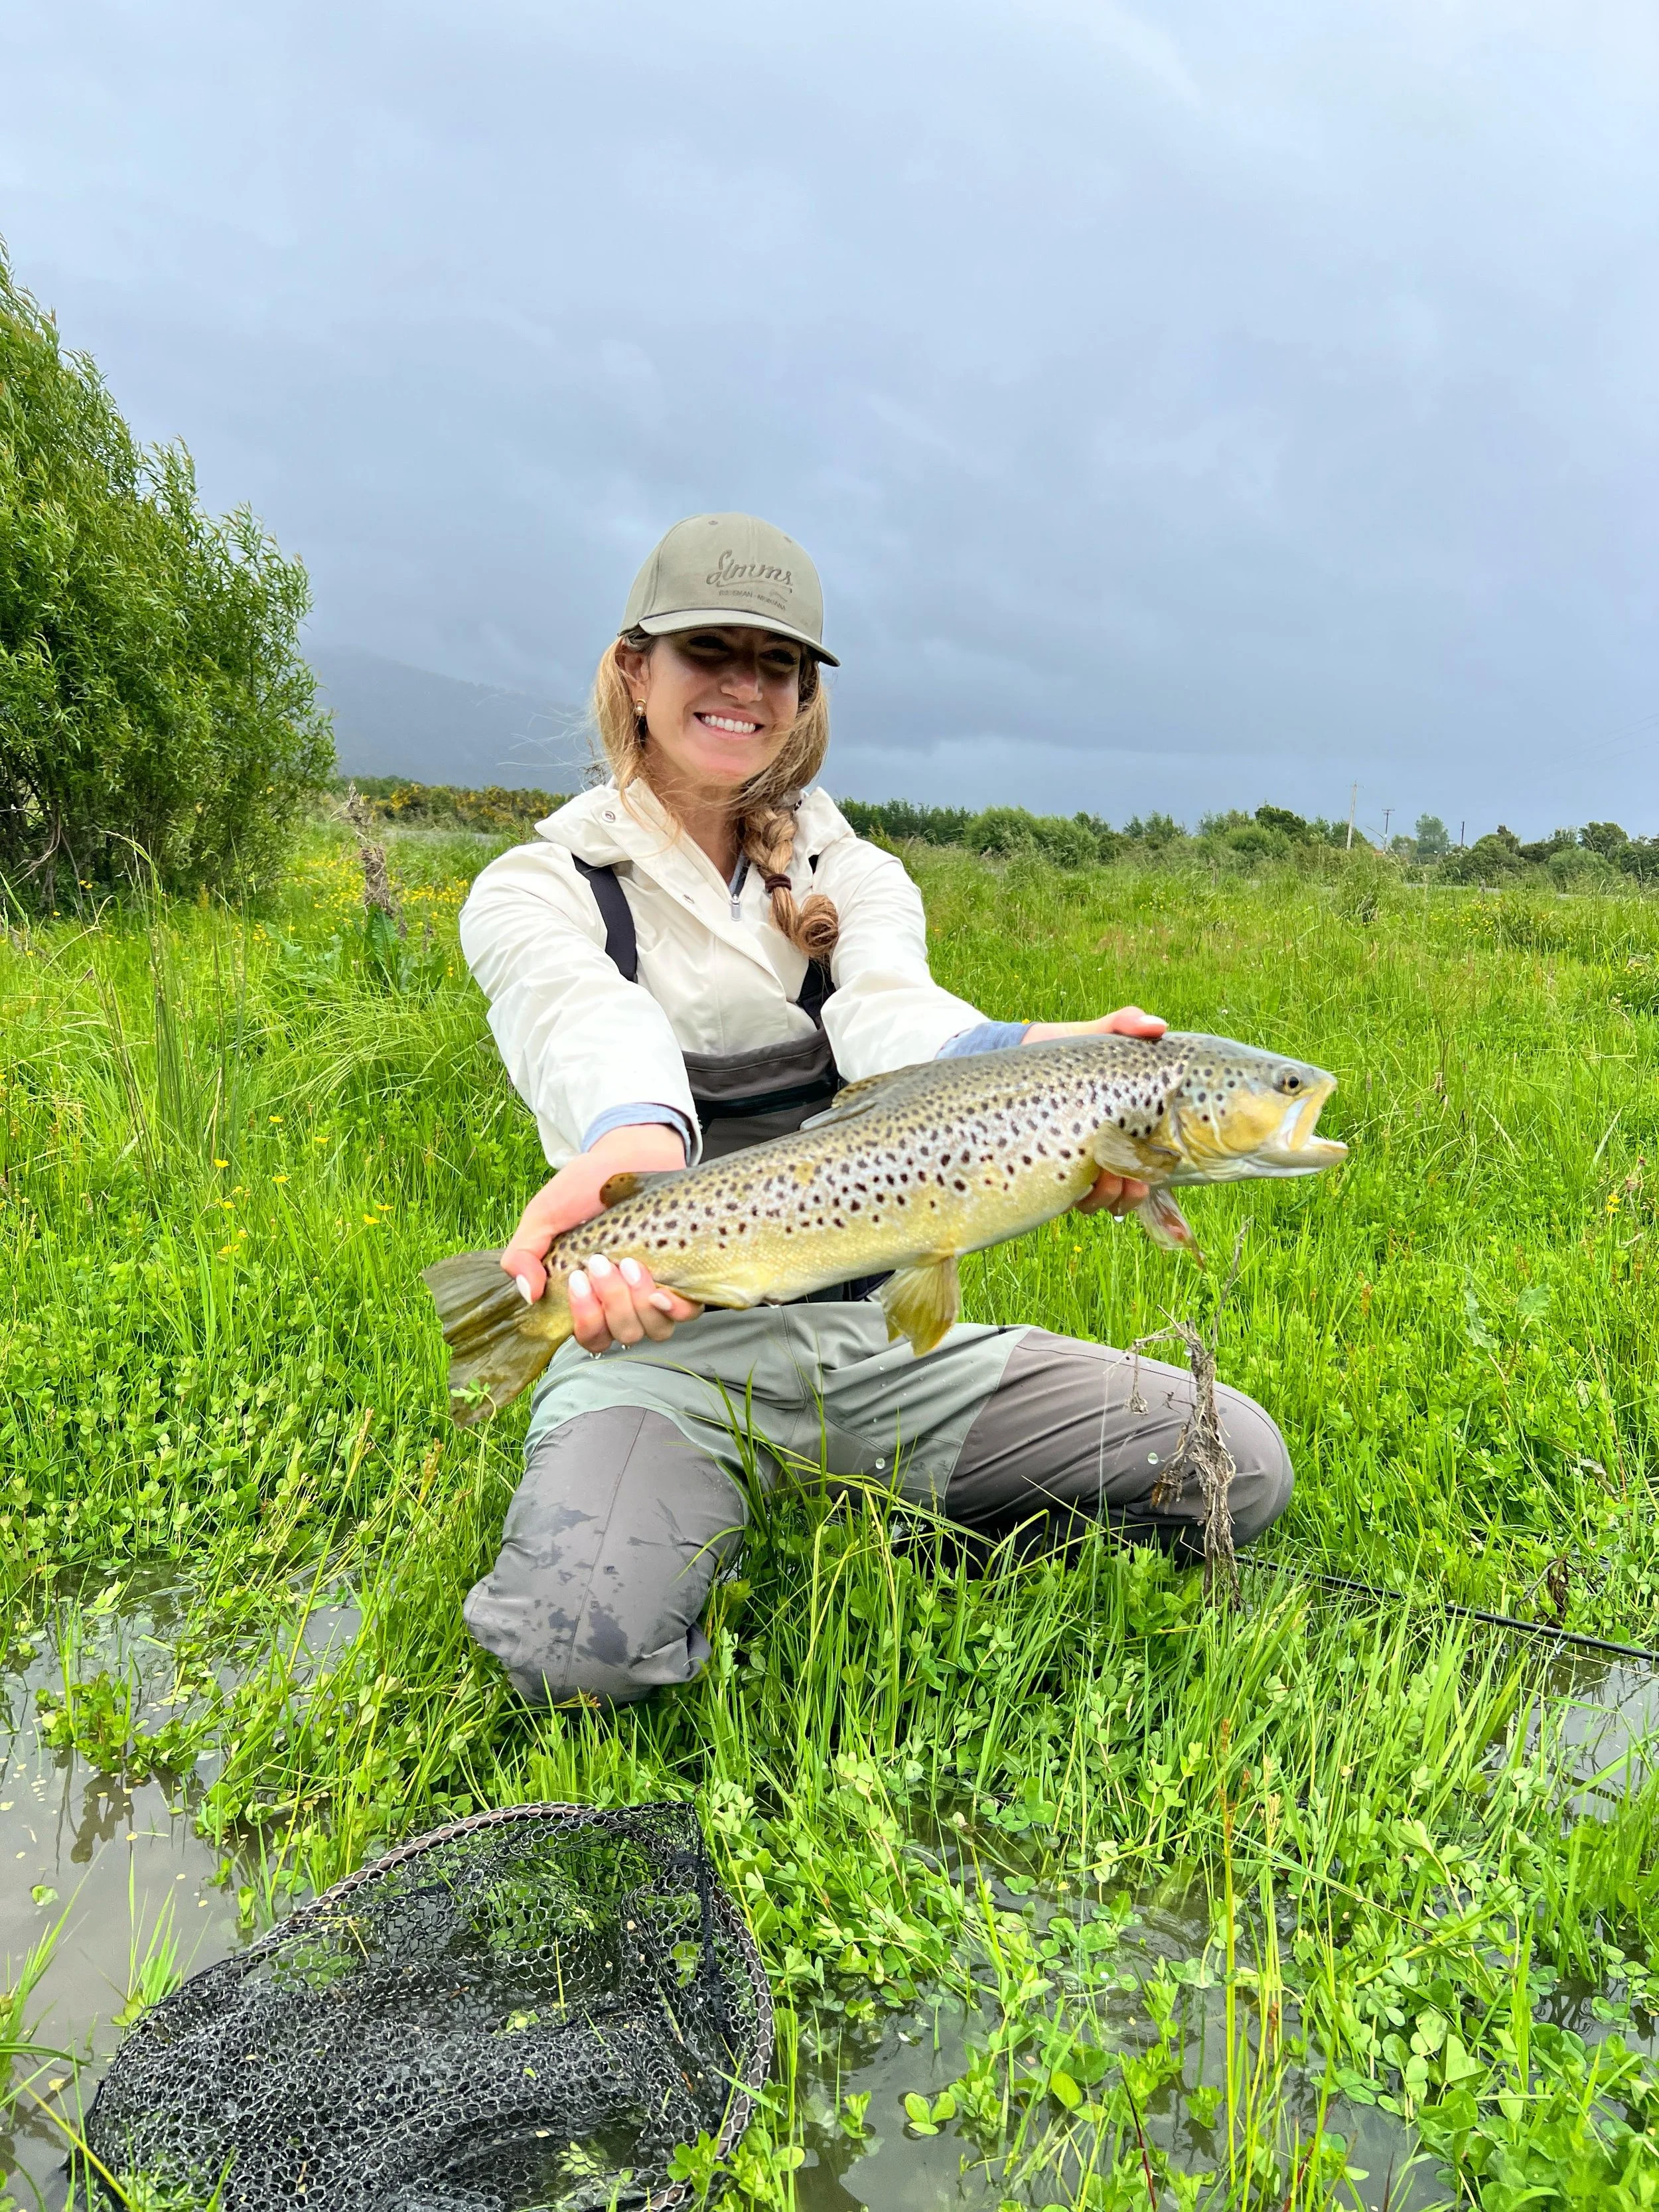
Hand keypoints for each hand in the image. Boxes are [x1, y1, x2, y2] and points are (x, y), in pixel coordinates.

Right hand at [500, 1125, 702, 1351]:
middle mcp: (625, 1300)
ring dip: (637, 1302)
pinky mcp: (686, 1276)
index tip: (578, 1279)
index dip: (585, 1321)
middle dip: (610, 1304)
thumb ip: (524, 1253)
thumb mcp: (545, 1215)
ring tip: (629, 1262)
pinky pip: (685, 1312)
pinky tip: (660, 1286)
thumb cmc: (585, 1187)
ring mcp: (656, 1289)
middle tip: (601, 1262)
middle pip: (622, 1334)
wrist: (631, 1151)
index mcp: (590, 1295)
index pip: (590, 1336)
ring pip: (653, 1328)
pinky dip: (672, 1306)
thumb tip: (528, 1294)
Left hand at [1021, 1005, 1166, 1215]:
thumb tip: (1158, 1026)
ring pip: (1101, 1200)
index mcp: (1128, 1129)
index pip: (1152, 1163)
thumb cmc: (1071, 1048)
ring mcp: (1080, 1163)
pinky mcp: (1051, 1169)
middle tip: (1132, 1180)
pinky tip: (1075, 1185)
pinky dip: (1078, 1200)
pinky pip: (1070, 1201)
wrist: (1024, 1054)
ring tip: (1103, 1179)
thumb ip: (1126, 1023)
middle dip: (1133, 1193)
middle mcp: (1107, 1151)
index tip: (1154, 1170)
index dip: (1156, 1174)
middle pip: (1131, 1191)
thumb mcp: (1099, 1033)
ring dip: (1108, 1198)